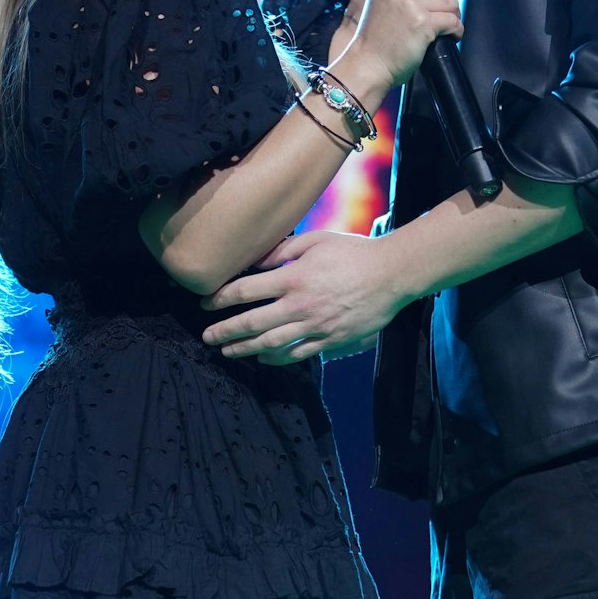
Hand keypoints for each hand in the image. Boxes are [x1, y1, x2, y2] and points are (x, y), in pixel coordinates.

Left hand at [201, 231, 416, 364]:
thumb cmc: (354, 252)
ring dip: (245, 349)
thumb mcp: (317, 240)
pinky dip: (277, 359)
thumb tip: (255, 261)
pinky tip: (262, 358)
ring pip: (272, 343)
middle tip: (207, 336)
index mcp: (294, 277)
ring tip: (228, 351)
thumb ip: (283, 249)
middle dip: (225, 331)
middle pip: (253, 322)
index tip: (206, 304)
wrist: (392, 274)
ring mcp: (316, 325)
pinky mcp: (331, 339)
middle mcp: (301, 304)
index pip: (247, 291)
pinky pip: (298, 354)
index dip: (221, 299)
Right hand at [336, 0, 460, 89]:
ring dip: (453, 15)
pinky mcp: (423, 23)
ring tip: (443, 27)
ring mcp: (410, 3)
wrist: (368, 65)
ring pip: (451, 1)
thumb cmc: (376, 38)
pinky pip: (453, 21)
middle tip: (442, 14)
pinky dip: (456, 30)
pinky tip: (447, 36)